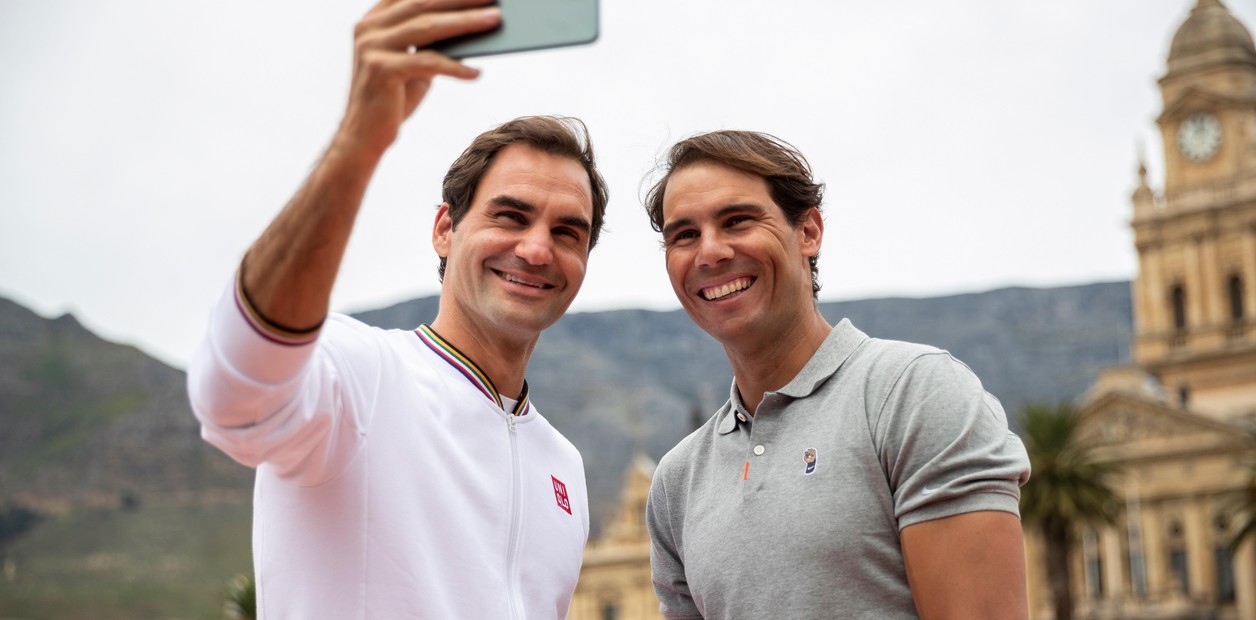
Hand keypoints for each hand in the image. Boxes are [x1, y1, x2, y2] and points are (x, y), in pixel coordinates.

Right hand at [337, 0, 501, 157]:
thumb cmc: (394, 98)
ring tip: (495, 19)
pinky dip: (455, 67)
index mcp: (374, 19)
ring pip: (428, 27)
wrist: (363, 136)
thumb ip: (432, 43)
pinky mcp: (381, 70)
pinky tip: (476, 72)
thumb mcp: (413, 65)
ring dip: (466, 22)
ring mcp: (372, 46)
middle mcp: (369, 27)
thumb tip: (473, 25)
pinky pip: (428, 62)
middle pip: (424, 4)